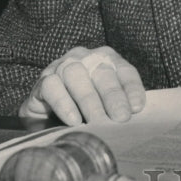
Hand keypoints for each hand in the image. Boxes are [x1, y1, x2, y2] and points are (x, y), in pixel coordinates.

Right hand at [19, 45, 145, 125]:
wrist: (47, 118)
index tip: (137, 108)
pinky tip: (73, 120)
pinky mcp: (43, 80)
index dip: (132, 88)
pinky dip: (64, 103)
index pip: (124, 71)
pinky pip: (52, 86)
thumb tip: (136, 120)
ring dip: (89, 100)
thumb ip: (119, 109)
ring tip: (97, 122)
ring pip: (76, 74)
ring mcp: (63, 66)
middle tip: (120, 118)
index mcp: (107, 61)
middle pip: (102, 72)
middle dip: (113, 96)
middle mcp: (86, 58)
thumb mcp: (106, 109)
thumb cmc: (84, 112)